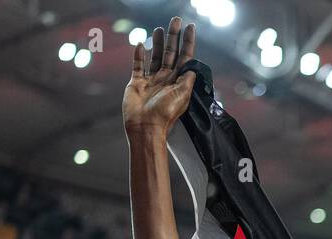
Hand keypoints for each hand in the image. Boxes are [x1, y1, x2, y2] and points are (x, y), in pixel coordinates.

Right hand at [122, 16, 196, 135]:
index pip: (185, 58)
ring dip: (158, 43)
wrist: (145, 125)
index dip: (188, 42)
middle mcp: (166, 79)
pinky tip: (140, 44)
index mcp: (179, 81)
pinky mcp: (137, 82)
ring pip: (156, 56)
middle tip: (176, 20)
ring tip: (160, 29)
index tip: (191, 27)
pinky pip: (138, 65)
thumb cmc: (165, 113)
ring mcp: (151, 80)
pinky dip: (139, 55)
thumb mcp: (182, 95)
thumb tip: (194, 66)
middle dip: (174, 36)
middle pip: (171, 53)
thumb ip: (188, 79)